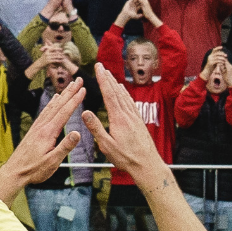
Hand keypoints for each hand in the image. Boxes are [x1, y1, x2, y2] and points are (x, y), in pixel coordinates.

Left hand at [0, 82, 83, 191]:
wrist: (14, 172)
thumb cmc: (33, 170)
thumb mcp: (52, 162)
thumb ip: (65, 147)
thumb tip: (78, 133)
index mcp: (48, 133)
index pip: (64, 112)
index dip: (75, 100)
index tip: (83, 89)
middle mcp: (42, 126)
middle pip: (58, 105)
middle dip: (70, 92)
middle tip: (79, 80)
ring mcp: (37, 127)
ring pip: (51, 107)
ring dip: (62, 95)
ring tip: (69, 86)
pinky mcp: (34, 130)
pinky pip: (44, 112)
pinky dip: (52, 104)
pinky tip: (54, 100)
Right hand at [90, 66, 169, 188]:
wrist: (147, 164)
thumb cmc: (126, 158)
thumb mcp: (107, 145)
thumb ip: (96, 128)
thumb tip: (85, 112)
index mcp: (118, 119)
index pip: (109, 94)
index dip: (103, 79)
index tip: (98, 67)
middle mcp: (128, 114)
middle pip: (116, 92)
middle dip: (108, 78)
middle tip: (101, 66)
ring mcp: (134, 117)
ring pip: (124, 96)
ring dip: (116, 84)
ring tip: (110, 75)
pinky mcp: (139, 121)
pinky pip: (130, 103)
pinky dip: (125, 94)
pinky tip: (124, 92)